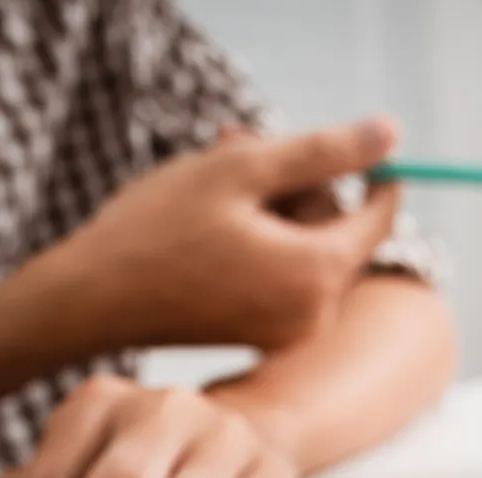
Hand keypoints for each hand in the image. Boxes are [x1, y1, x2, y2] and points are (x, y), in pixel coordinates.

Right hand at [60, 117, 403, 350]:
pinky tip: (216, 220)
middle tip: (238, 140)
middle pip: (338, 232)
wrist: (90, 301)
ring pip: (308, 251)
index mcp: (318, 273)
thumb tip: (392, 136)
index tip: (358, 149)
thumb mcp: (242, 171)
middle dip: (299, 185)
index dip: (375, 177)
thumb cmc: (157, 229)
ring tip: (215, 179)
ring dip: (276, 210)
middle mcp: (317, 314)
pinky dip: (263, 243)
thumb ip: (324, 153)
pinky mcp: (266, 338)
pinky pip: (285, 278)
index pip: (378, 217)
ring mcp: (291, 333)